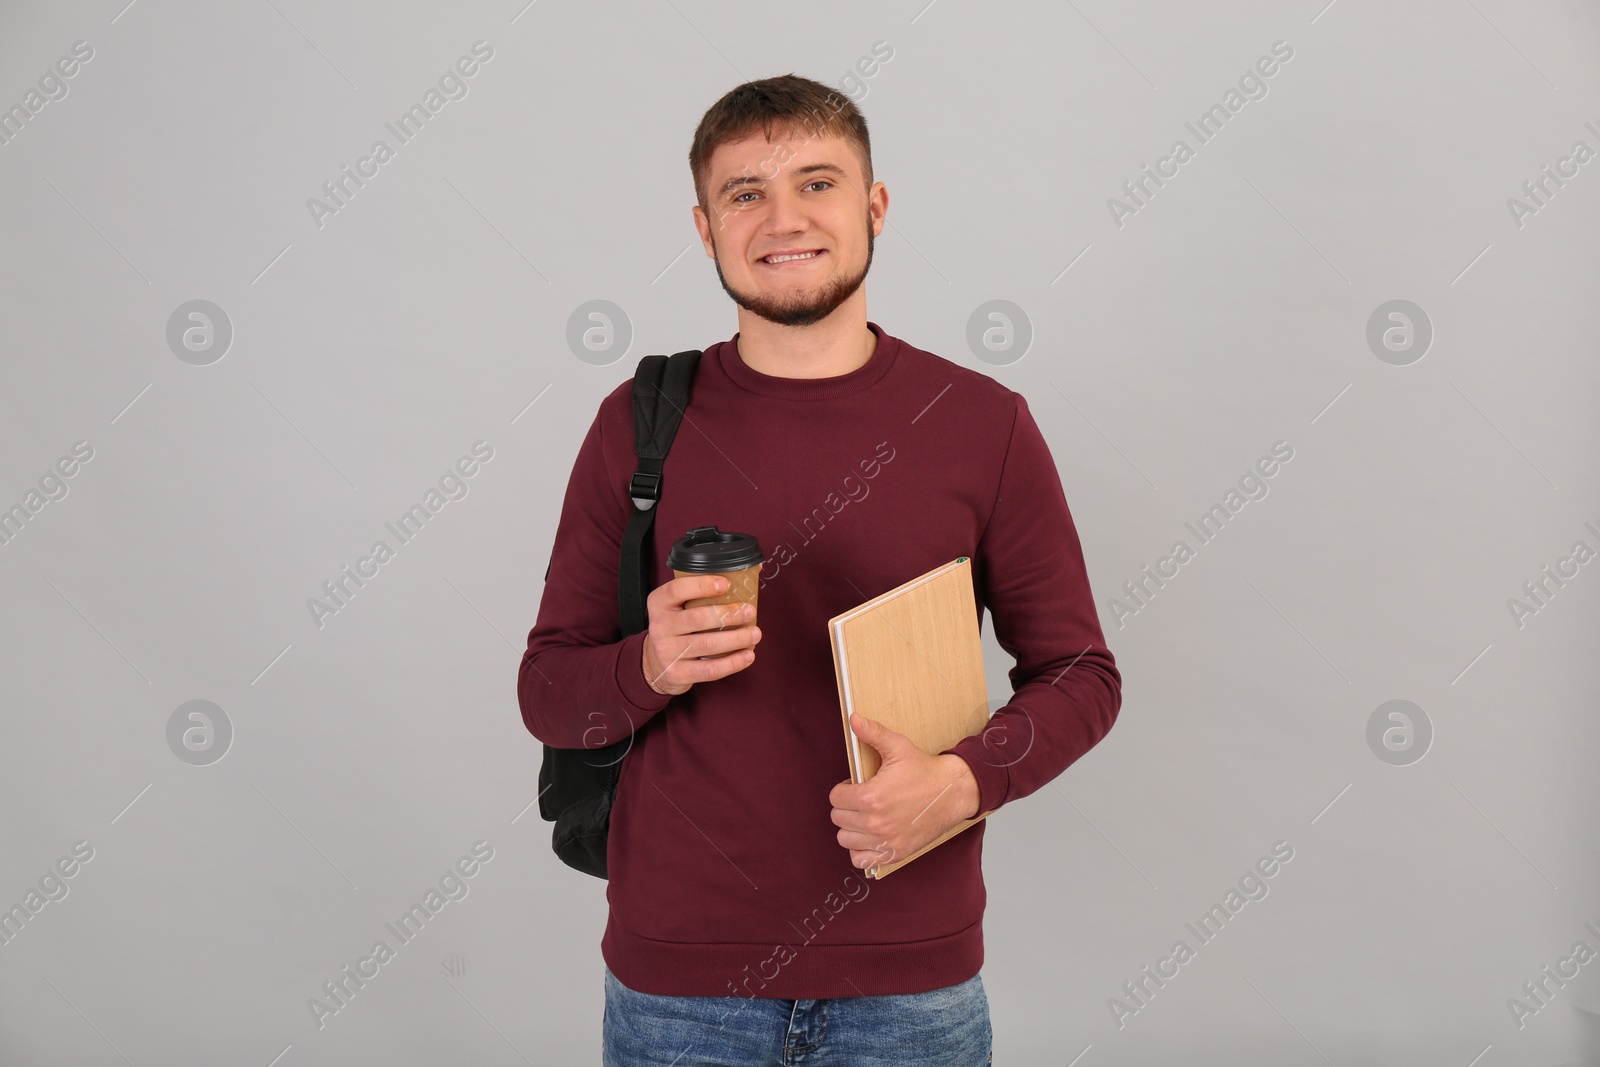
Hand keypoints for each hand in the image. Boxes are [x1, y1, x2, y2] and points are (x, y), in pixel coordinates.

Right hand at [641, 574, 760, 696]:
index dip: (702, 585)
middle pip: (697, 618)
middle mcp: (660, 626)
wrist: (656, 664)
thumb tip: (753, 568)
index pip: (677, 589)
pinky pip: (709, 670)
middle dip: (727, 614)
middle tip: (749, 611)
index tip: (726, 584)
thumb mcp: (679, 606)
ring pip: (706, 644)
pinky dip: (732, 663)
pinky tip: (748, 656)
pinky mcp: (677, 673)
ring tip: (755, 633)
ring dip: (735, 638)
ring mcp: (667, 652)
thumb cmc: (677, 627)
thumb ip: (706, 590)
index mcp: (660, 603)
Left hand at [828, 713, 980, 871]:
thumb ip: (872, 733)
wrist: (952, 792)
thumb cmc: (924, 770)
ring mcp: (884, 841)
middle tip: (863, 799)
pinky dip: (861, 850)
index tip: (857, 785)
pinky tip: (870, 836)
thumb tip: (853, 718)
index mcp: (870, 797)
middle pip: (838, 818)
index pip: (835, 797)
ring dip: (851, 828)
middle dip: (847, 806)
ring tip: (866, 816)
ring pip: (845, 839)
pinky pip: (861, 860)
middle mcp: (875, 823)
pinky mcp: (894, 853)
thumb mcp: (898, 747)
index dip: (844, 789)